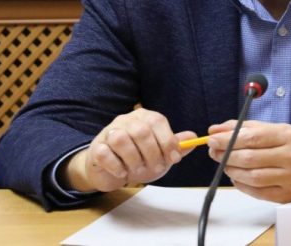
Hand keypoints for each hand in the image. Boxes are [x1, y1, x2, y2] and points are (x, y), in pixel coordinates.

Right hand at [61, 108, 197, 192]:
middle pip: (141, 131)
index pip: (157, 121)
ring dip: (134, 159)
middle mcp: (125, 120)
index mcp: (144, 117)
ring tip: (138, 170)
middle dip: (152, 153)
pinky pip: (105, 153)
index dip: (168, 141)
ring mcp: (109, 132)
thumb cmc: (137, 158)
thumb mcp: (160, 153)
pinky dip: (116, 166)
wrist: (110, 170)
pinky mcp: (96, 148)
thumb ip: (175, 146)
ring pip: (121, 139)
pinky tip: (123, 173)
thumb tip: (194, 137)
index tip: (174, 159)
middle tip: (156, 168)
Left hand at [207, 120, 290, 202]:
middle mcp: (290, 156)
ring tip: (225, 164)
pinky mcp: (285, 194)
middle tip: (214, 153)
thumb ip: (240, 128)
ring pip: (252, 177)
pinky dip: (242, 185)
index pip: (252, 137)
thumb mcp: (267, 129)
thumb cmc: (284, 144)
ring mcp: (290, 177)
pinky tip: (237, 177)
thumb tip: (214, 130)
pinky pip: (257, 192)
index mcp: (286, 135)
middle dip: (226, 156)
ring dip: (232, 171)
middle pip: (250, 158)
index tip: (212, 140)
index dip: (228, 140)